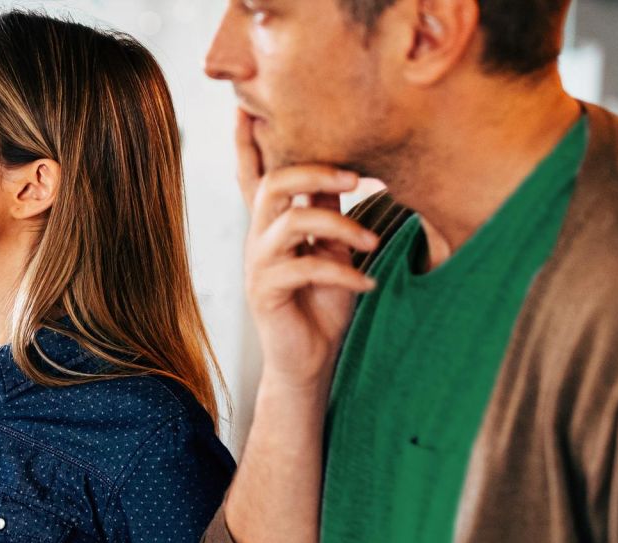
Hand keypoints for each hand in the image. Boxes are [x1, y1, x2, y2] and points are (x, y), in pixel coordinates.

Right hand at [239, 119, 378, 388]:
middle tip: (356, 178)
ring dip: (338, 226)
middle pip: (272, 184)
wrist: (310, 361)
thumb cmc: (323, 303)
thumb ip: (328, 212)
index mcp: (272, 224)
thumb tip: (345, 170)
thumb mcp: (332, 248)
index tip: (246, 106)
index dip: (248, 142)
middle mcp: (258, 239)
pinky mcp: (266, 292)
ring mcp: (259, 265)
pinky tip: (367, 284)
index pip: (255, 174)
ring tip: (371, 243)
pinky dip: (342, 272)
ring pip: (288, 220)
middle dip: (314, 172)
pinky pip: (304, 268)